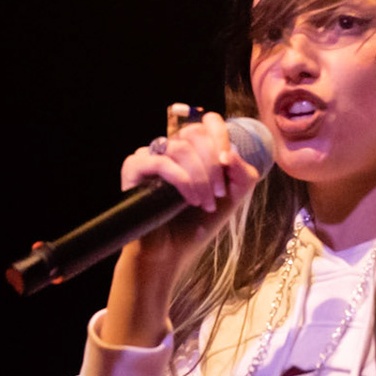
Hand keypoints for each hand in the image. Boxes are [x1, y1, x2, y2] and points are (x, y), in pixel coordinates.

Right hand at [100, 104, 262, 346]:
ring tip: (204, 203)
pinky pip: (161, 161)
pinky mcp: (133, 169)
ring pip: (180, 147)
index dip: (222, 137)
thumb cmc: (197, 224)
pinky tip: (188, 200)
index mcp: (192, 148)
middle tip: (219, 193)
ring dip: (200, 178)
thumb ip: (242, 174)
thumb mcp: (231, 198)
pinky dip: (181, 180)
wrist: (171, 254)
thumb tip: (231, 154)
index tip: (228, 164)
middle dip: (213, 165)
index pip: (208, 122)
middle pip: (196, 134)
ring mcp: (150, 156)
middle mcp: (169, 147)